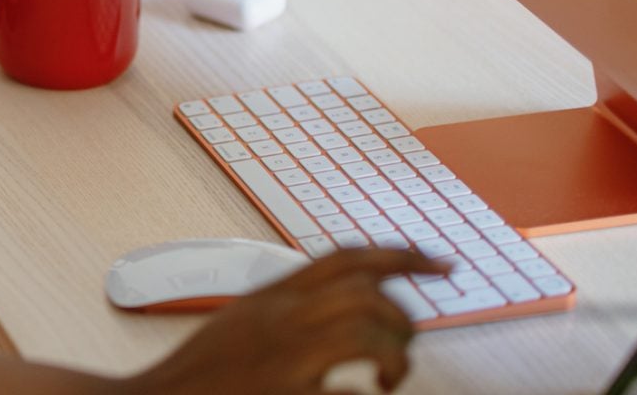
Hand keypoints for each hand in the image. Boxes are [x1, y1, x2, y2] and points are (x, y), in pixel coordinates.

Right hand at [125, 248, 446, 394]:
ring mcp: (283, 356)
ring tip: (387, 378)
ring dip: (396, 354)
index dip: (404, 255)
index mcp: (271, 296)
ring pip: (369, 327)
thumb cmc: (195, 377)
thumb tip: (334, 308)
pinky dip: (373, 390)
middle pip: (367, 288)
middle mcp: (279, 317)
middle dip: (405, 316)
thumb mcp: (239, 324)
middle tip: (404, 347)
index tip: (442, 263)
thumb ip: (283, 310)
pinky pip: (352, 386)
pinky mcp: (285, 392)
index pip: (348, 256)